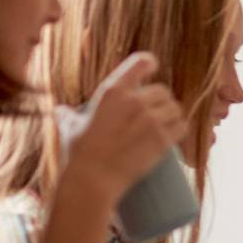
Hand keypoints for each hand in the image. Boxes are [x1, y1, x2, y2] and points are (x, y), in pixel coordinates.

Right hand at [67, 52, 186, 198]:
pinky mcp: (162, 139)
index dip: (150, 64)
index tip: (152, 68)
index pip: (141, 62)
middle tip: (154, 115)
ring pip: (175, 109)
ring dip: (172, 116)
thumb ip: (67, 114)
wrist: (92, 179)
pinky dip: (180, 130)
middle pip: (163, 91)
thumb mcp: (69, 126)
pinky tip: (175, 135)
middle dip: (161, 102)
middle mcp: (135, 101)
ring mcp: (150, 120)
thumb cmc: (78, 153)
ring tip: (164, 126)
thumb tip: (60, 110)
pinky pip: (182, 127)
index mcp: (113, 91)